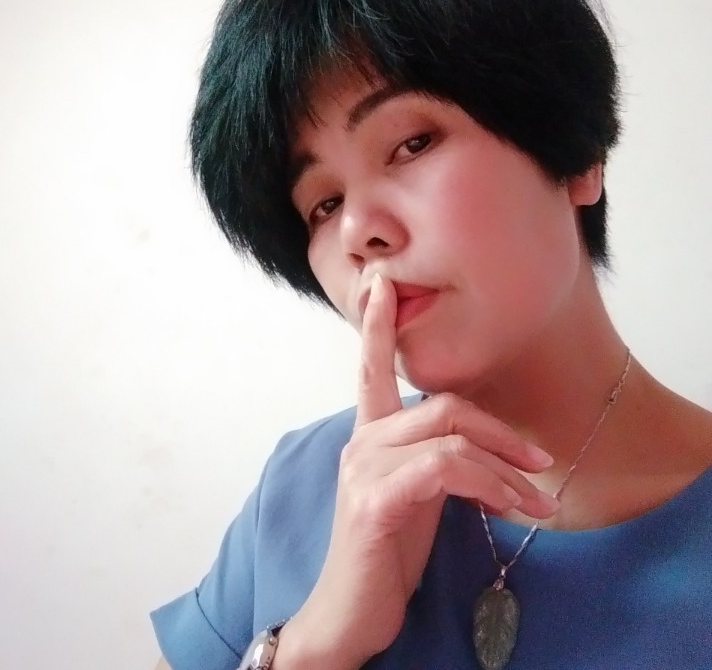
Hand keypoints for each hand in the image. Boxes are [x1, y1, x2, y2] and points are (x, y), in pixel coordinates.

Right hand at [275, 275, 557, 669]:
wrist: (351, 608)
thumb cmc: (388, 547)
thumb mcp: (416, 493)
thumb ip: (435, 457)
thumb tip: (482, 444)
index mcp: (370, 433)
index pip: (370, 367)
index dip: (376, 324)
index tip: (381, 284)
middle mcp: (361, 439)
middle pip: (443, 403)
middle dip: (501, 432)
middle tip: (542, 463)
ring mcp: (364, 467)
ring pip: (451, 436)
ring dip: (507, 469)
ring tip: (539, 501)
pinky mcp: (374, 498)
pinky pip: (447, 470)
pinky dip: (491, 486)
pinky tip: (511, 509)